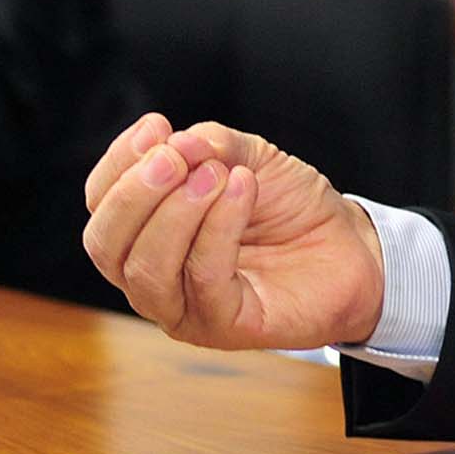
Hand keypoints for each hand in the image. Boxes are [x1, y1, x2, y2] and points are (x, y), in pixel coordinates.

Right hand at [80, 112, 384, 350]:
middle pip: (106, 243)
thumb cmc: (292, 207)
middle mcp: (152, 276)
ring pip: (145, 268)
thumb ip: (212, 146)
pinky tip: (241, 189)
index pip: (101, 203)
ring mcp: (183, 308)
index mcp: (146, 233)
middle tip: (175, 157)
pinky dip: (218, 228)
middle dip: (134, 194)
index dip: (118, 163)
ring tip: (215, 174)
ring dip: (175, 212)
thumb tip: (175, 143)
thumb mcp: (250, 159)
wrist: (353, 248)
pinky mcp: (223, 326)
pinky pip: (203, 278)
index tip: (156, 126)